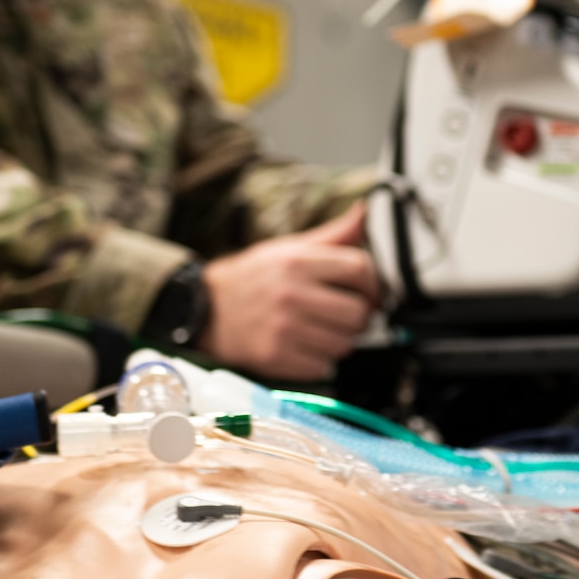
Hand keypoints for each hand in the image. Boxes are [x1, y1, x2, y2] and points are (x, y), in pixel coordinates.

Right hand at [197, 204, 380, 380]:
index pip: (360, 268)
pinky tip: (303, 346)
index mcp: (297, 261)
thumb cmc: (254, 278)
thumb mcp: (288, 249)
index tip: (367, 292)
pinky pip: (323, 367)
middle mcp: (291, 293)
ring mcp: (283, 328)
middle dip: (358, 317)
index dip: (373, 283)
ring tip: (319, 330)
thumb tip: (366, 211)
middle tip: (342, 315)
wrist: (206, 309)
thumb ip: (332, 235)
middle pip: (358, 312)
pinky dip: (319, 362)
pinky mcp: (275, 356)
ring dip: (339, 341)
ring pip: (344, 344)